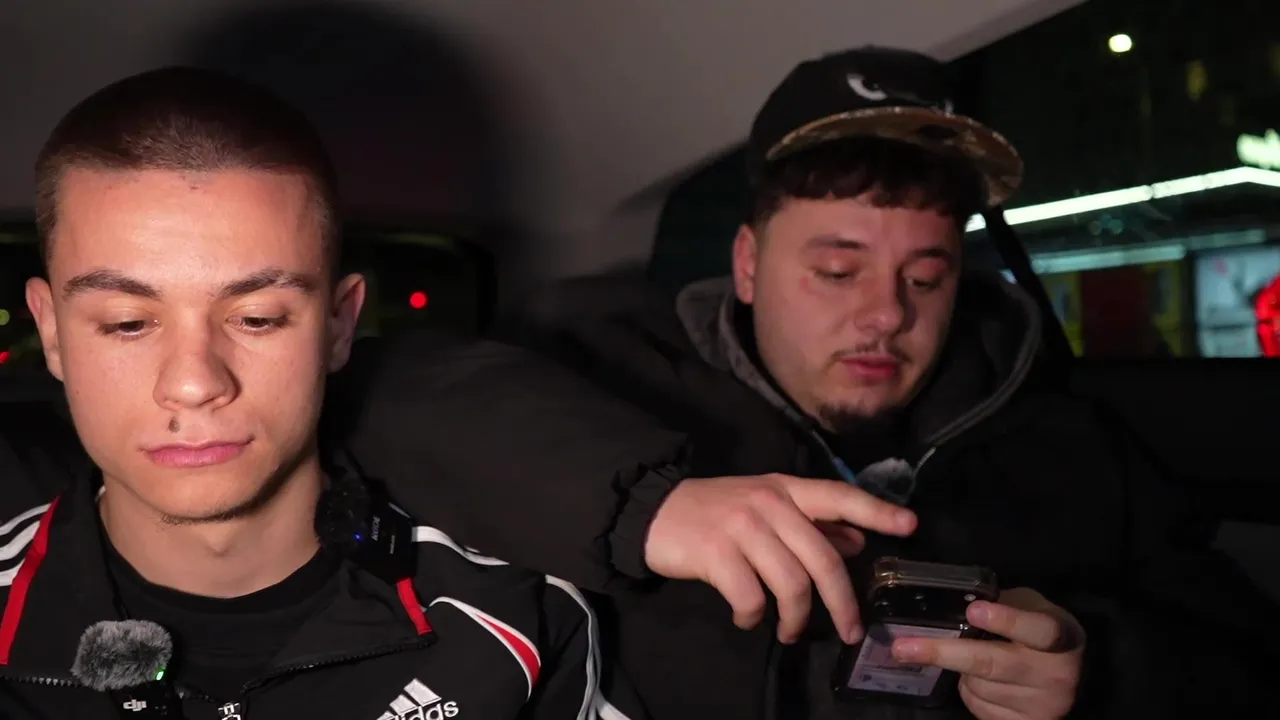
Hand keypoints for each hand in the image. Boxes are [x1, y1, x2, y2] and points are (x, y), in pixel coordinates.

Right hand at [644, 474, 916, 643]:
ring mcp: (743, 528)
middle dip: (843, 603)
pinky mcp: (717, 554)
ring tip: (791, 632)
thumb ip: (810, 523)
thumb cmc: (716, 511)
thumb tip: (856, 541)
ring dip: (796, 619)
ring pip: (791, 584)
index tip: (910, 526)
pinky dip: (754, 617)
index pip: (839, 496)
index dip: (876, 511)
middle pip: (823, 559)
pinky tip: (748, 618)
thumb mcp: (765, 507)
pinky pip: (751, 597)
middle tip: (850, 631)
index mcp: (785, 489)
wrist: (653, 511)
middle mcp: (769, 504)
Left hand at [892, 587, 1084, 719]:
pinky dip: (968, 692)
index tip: (973, 611)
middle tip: (904, 647)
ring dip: (960, 672)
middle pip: (993, 664)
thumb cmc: (1037, 632)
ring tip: (968, 660)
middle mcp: (1056, 675)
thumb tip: (951, 605)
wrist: (1066, 676)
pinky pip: (979, 708)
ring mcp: (1042, 707)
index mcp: (1062, 637)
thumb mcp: (1029, 608)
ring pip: (979, 687)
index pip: (1037, 630)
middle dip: (944, 653)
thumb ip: (1001, 604)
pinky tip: (977, 682)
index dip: (1006, 620)